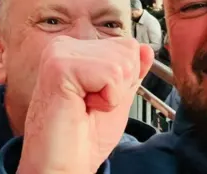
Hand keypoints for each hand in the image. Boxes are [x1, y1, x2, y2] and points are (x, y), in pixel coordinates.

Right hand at [17, 36, 153, 173]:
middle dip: (120, 85)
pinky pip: (112, 74)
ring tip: (86, 106)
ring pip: (122, 62)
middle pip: (128, 50)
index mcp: (77, 51)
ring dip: (113, 94)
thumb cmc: (82, 138)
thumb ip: (132, 72)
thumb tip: (146, 49)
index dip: (125, 79)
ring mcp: (60, 53)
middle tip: (91, 105)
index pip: (128, 46)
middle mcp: (65, 46)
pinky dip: (107, 99)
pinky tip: (82, 107)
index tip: (98, 98)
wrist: (62, 166)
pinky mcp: (60, 66)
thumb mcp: (118, 98)